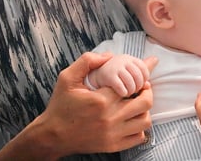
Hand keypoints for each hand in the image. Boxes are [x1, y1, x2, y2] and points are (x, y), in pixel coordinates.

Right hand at [33, 52, 154, 156]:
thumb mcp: (67, 78)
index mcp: (101, 100)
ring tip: (136, 102)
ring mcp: (113, 134)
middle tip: (141, 86)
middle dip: (147, 91)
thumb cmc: (60, 105)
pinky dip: (140, 127)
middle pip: (145, 102)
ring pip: (145, 121)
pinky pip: (139, 137)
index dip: (140, 76)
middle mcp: (110, 118)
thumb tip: (109, 55)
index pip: (132, 84)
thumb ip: (87, 61)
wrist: (53, 135)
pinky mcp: (113, 146)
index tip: (142, 72)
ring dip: (144, 109)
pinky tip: (131, 119)